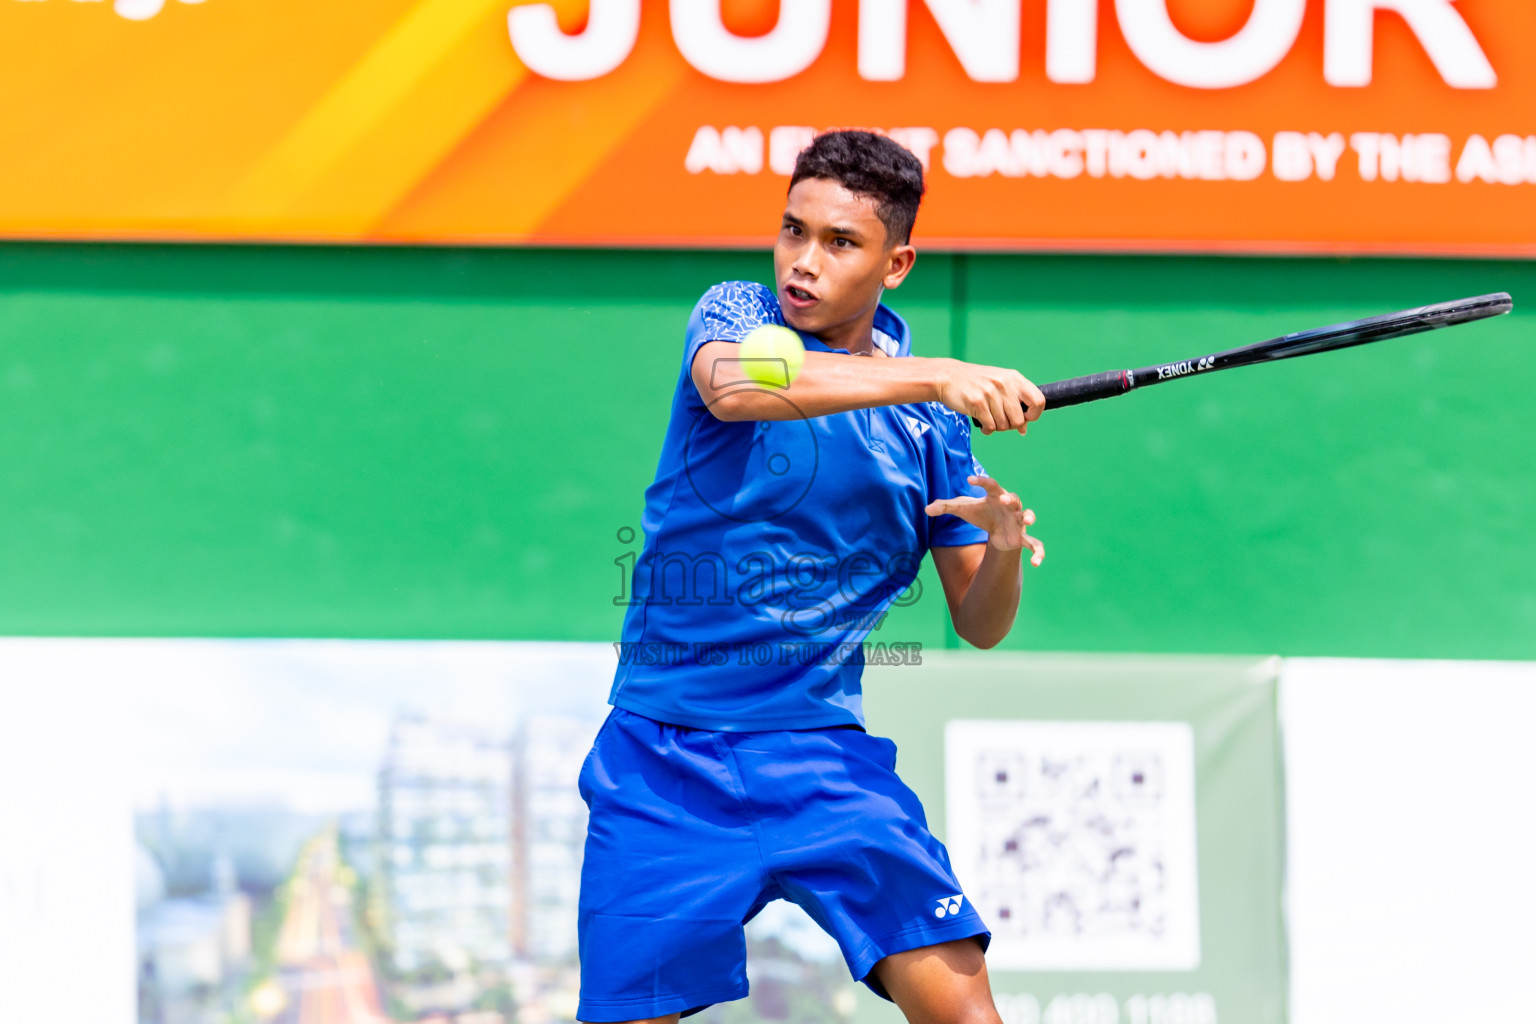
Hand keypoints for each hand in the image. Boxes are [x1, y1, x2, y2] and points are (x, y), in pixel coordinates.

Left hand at [925, 476, 1044, 565]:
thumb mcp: (963, 509)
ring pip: (1028, 517)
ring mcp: (1018, 522)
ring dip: (1030, 517)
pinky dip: (1038, 552)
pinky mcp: (1022, 537)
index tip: (969, 479)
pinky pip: (1035, 544)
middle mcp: (1010, 507)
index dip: (982, 482)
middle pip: (1014, 499)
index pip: (991, 486)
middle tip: (1002, 499)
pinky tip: (1036, 563)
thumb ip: (946, 507)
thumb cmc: (981, 514)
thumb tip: (926, 509)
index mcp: (995, 497)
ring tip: (1029, 520)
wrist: (997, 530)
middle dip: (1010, 499)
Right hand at [934, 359, 1045, 434]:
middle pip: (1019, 419)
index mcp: (1014, 378)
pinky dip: (987, 429)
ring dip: (997, 427)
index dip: (1034, 415)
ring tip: (989, 420)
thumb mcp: (999, 386)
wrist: (948, 377)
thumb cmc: (976, 383)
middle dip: (1010, 426)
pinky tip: (982, 423)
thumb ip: (1014, 404)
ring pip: (1004, 425)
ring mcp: (991, 392)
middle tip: (1001, 422)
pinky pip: (990, 426)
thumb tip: (1024, 429)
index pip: (1038, 401)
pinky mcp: (977, 402)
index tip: (1025, 418)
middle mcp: (1004, 384)